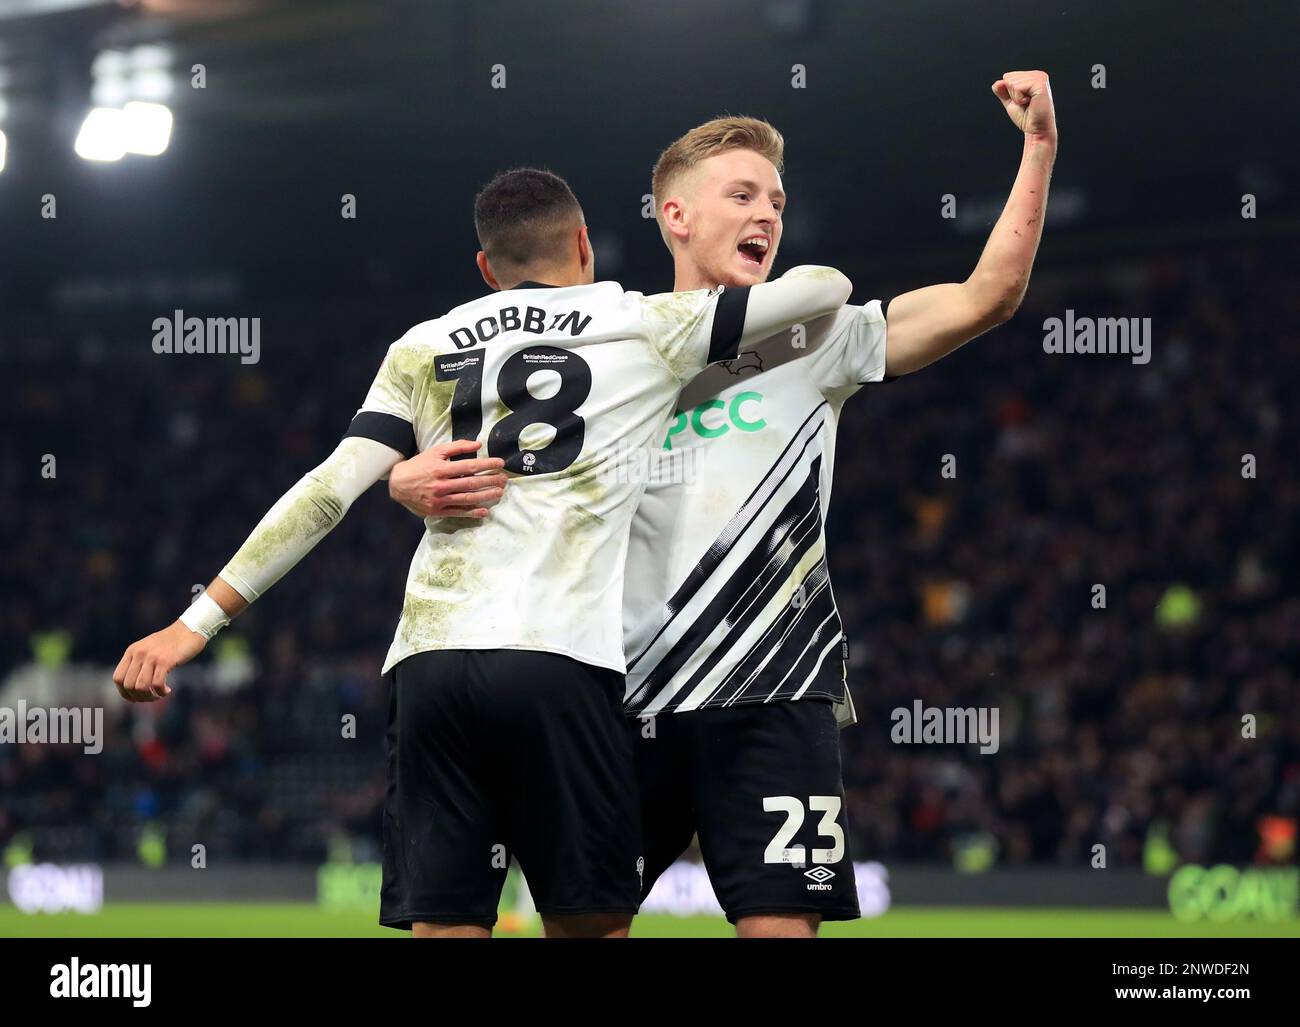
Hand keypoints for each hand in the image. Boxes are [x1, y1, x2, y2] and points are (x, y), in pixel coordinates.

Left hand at [112, 620, 206, 702]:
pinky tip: (167, 690)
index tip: (135, 698)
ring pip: (141, 687)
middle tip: (151, 698)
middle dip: (139, 697)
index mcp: (132, 651)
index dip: (124, 693)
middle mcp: (139, 654)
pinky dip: (161, 692)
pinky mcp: (165, 661)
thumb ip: (140, 662)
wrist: (190, 629)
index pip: (118, 678)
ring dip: (150, 697)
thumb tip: (135, 686)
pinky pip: (157, 684)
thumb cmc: (172, 642)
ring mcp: (152, 657)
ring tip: (159, 695)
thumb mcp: (149, 649)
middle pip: (129, 685)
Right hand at [389, 440, 507, 518]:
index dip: (487, 464)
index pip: (469, 466)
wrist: (398, 484)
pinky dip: (472, 512)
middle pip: (471, 483)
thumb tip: (479, 444)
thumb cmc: (420, 465)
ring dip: (486, 496)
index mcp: (441, 468)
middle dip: (490, 481)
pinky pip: (458, 512)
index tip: (500, 463)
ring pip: (467, 498)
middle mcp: (441, 484)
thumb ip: (457, 447)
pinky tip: (484, 511)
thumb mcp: (436, 451)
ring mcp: (440, 499)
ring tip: (499, 493)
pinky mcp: (438, 511)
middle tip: (504, 479)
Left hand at [992, 70, 1055, 142]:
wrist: (1036, 130)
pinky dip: (1019, 99)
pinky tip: (1030, 102)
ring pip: (1012, 83)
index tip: (1022, 101)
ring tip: (1028, 103)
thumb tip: (997, 83)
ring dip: (1016, 98)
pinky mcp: (1040, 84)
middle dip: (1012, 95)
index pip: (1007, 77)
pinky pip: (1017, 87)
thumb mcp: (1011, 102)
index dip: (1009, 93)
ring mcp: (1040, 78)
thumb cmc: (1026, 117)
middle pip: (1008, 78)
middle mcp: (1037, 74)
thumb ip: (1003, 92)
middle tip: (1025, 104)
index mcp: (1032, 76)